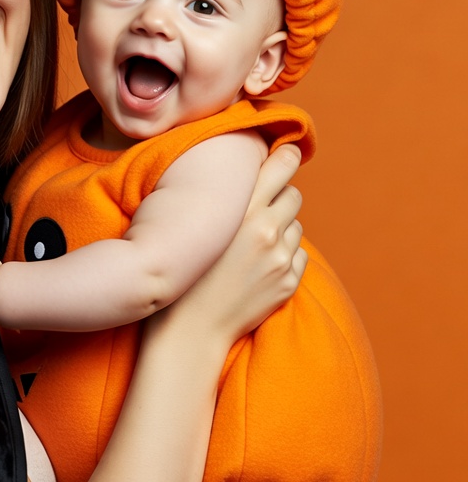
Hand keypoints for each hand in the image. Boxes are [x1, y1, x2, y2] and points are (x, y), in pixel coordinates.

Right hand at [157, 145, 306, 347]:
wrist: (189, 329)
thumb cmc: (182, 270)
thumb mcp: (197, 222)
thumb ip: (224, 196)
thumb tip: (248, 173)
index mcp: (240, 209)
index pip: (280, 166)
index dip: (286, 156)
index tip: (286, 152)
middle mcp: (266, 230)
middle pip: (294, 194)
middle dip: (280, 197)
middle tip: (259, 207)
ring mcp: (280, 259)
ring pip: (296, 225)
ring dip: (281, 227)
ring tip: (252, 243)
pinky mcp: (288, 283)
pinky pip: (298, 254)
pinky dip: (285, 255)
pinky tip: (259, 265)